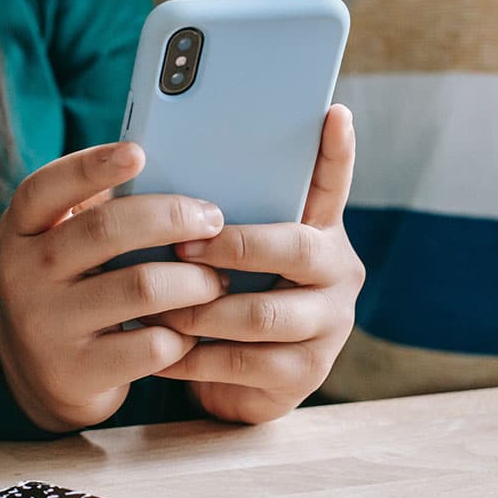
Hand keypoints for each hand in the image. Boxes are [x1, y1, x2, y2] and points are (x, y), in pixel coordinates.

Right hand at [0, 142, 229, 432]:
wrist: (40, 372)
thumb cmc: (75, 284)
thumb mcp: (68, 244)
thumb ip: (105, 211)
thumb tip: (185, 172)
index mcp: (22, 228)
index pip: (46, 187)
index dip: (92, 166)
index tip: (139, 152)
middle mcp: (24, 273)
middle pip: (107, 230)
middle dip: (173, 217)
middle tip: (213, 220)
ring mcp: (48, 325)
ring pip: (143, 287)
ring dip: (195, 279)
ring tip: (217, 279)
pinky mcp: (78, 371)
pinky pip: (152, 345)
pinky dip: (186, 334)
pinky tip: (196, 328)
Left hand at [148, 105, 362, 423]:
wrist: (238, 385)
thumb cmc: (227, 298)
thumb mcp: (231, 257)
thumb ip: (222, 219)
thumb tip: (160, 169)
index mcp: (321, 232)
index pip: (332, 185)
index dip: (336, 151)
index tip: (333, 112)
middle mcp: (338, 274)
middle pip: (297, 249)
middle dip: (233, 247)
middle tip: (181, 248)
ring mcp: (329, 326)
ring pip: (263, 314)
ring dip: (202, 309)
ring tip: (159, 305)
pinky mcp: (306, 375)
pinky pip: (242, 363)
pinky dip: (192, 357)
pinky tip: (160, 350)